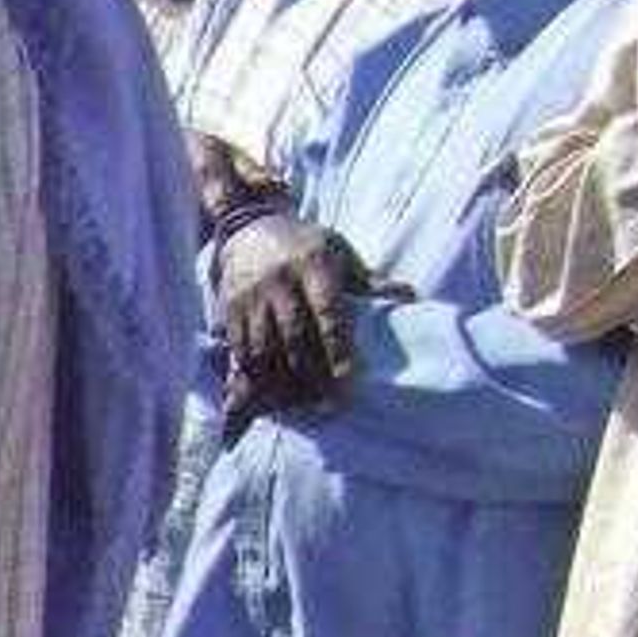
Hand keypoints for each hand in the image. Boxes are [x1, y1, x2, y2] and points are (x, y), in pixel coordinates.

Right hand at [217, 214, 369, 416]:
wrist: (248, 230)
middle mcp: (278, 281)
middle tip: (328, 405)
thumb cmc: (304, 244)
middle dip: (311, 375)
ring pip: (265, 351)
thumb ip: (368, 279)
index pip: (326, 312)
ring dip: (282, 383)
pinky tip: (271, 395)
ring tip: (301, 406)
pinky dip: (256, 378)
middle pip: (294, 338)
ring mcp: (250, 299)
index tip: (348, 378)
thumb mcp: (338, 251)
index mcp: (311, 263)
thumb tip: (408, 296)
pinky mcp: (229, 313)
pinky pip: (241, 353)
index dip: (336, 347)